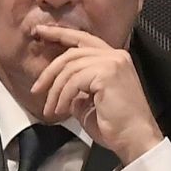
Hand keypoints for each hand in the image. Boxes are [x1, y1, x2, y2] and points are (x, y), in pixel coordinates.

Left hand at [30, 25, 162, 161]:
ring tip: (51, 109)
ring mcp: (113, 63)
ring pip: (70, 67)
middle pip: (72, 53)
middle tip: (36, 89)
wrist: (134, 138)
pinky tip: (62, 111)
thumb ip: (77, 88)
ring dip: (55, 90)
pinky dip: (63, 96)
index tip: (40, 32)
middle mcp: (115, 55)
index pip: (83, 39)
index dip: (59, 34)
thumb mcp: (89, 102)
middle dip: (50, 71)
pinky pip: (74, 81)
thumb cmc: (116, 125)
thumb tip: (61, 88)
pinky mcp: (107, 73)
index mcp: (114, 59)